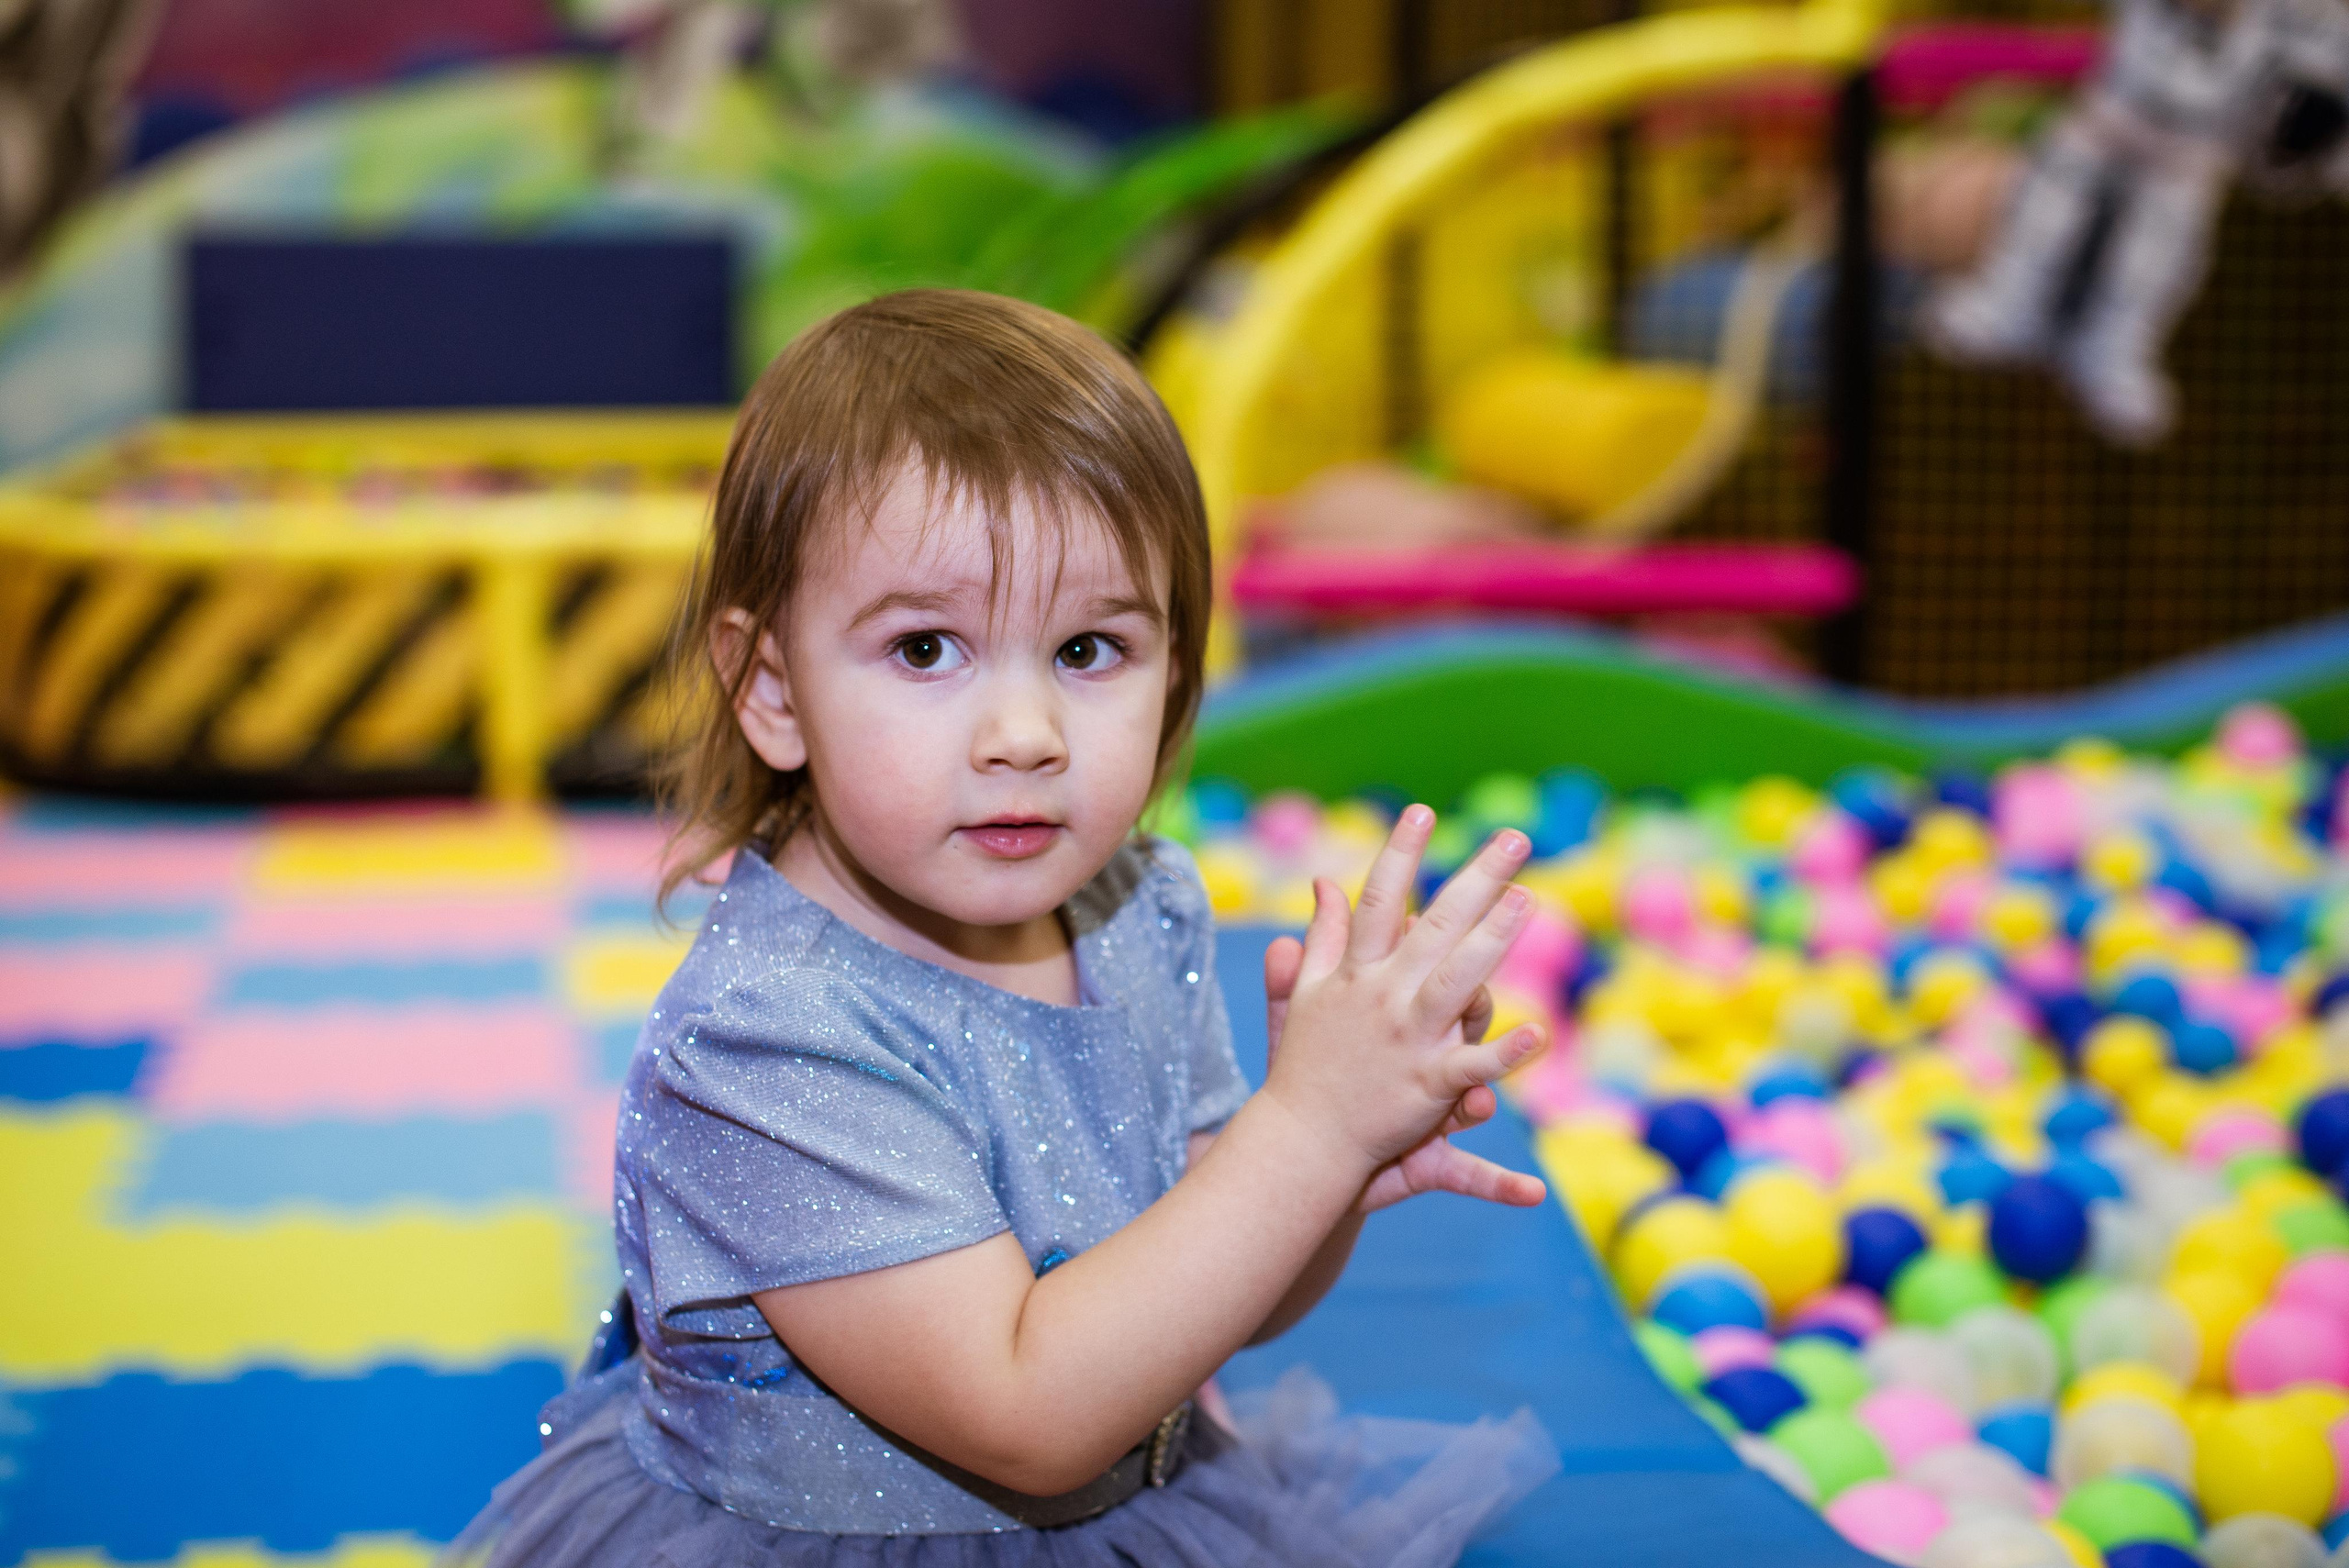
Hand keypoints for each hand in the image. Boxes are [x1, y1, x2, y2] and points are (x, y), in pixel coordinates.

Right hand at [1258, 806, 1546, 1176]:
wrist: (1300, 1142)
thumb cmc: (1306, 1064)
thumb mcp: (1306, 993)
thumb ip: (1322, 937)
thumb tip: (1324, 881)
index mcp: (1356, 973)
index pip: (1379, 899)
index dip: (1401, 853)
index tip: (1423, 811)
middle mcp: (1383, 997)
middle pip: (1434, 925)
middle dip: (1476, 878)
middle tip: (1514, 838)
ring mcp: (1407, 1039)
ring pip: (1457, 980)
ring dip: (1493, 938)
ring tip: (1528, 900)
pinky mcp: (1427, 1086)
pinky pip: (1471, 1065)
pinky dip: (1503, 1052)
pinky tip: (1538, 1032)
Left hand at [1264, 917, 1545, 1213]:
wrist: (1309, 1153)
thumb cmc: (1312, 1080)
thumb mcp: (1298, 1028)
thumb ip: (1295, 979)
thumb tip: (1285, 929)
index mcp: (1403, 1023)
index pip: (1426, 983)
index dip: (1423, 963)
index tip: (1412, 934)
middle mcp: (1429, 1062)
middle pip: (1463, 1030)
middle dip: (1476, 1018)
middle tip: (1470, 1007)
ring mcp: (1436, 1116)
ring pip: (1472, 1098)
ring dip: (1480, 1103)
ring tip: (1479, 1105)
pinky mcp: (1433, 1163)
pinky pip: (1475, 1175)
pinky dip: (1507, 1186)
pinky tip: (1531, 1192)